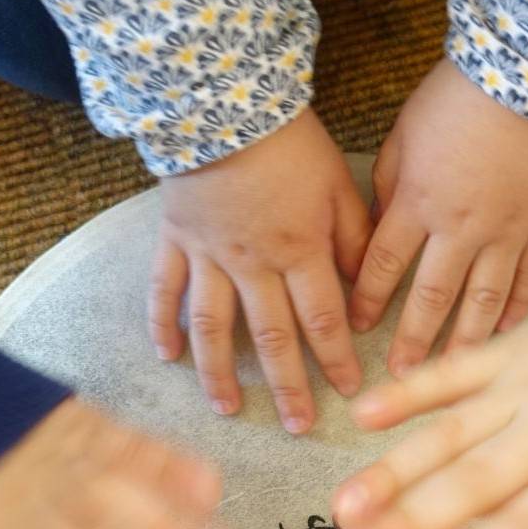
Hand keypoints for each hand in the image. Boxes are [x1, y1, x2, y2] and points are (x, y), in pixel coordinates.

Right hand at [153, 107, 369, 432]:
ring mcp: (209, 256)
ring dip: (221, 373)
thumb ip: (353, 237)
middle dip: (288, 387)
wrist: (222, 101)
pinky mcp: (175, 239)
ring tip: (228, 409)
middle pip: (272, 338)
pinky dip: (163, 324)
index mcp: (300, 252)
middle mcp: (254, 265)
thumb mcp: (338, 184)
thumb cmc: (289, 140)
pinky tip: (167, 357)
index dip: (337, 359)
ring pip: (215, 327)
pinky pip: (165, 289)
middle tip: (297, 427)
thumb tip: (364, 284)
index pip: (324, 320)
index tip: (349, 391)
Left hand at [354, 58, 527, 373]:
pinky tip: (506, 332)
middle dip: (413, 341)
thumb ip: (389, 185)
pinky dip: (518, 309)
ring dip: (465, 340)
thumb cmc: (461, 95)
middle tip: (401, 376)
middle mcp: (461, 227)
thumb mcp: (404, 132)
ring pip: (483, 300)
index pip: (382, 267)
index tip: (356, 328)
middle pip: (432, 298)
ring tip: (453, 371)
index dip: (367, 301)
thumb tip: (377, 226)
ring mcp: (508, 231)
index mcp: (418, 202)